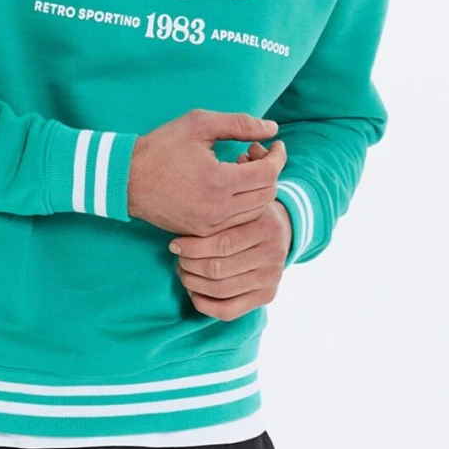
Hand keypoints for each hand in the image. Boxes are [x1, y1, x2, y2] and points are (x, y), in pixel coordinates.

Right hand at [127, 108, 285, 235]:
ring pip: (255, 211)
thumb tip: (273, 129)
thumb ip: (239, 124)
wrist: (126, 180)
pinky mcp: (202, 232)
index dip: (278, 156)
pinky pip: (238, 222)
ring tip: (242, 168)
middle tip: (255, 154)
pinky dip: (244, 204)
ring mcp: (210, 225)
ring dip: (258, 189)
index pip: (268, 173)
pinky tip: (231, 186)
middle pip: (267, 194)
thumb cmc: (161, 147)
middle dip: (270, 171)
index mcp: (219, 181)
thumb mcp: (199, 124)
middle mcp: (217, 209)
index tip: (276, 145)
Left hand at [169, 145, 293, 318]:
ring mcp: (272, 276)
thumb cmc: (244, 194)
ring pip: (220, 288)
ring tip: (180, 267)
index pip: (221, 242)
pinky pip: (228, 310)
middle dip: (189, 263)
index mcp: (265, 223)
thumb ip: (242, 138)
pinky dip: (205, 303)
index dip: (191, 245)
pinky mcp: (267, 295)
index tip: (175, 242)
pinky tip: (192, 288)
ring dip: (192, 280)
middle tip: (174, 254)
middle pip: (217, 267)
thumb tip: (252, 144)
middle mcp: (274, 252)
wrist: (274, 228)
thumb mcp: (239, 166)